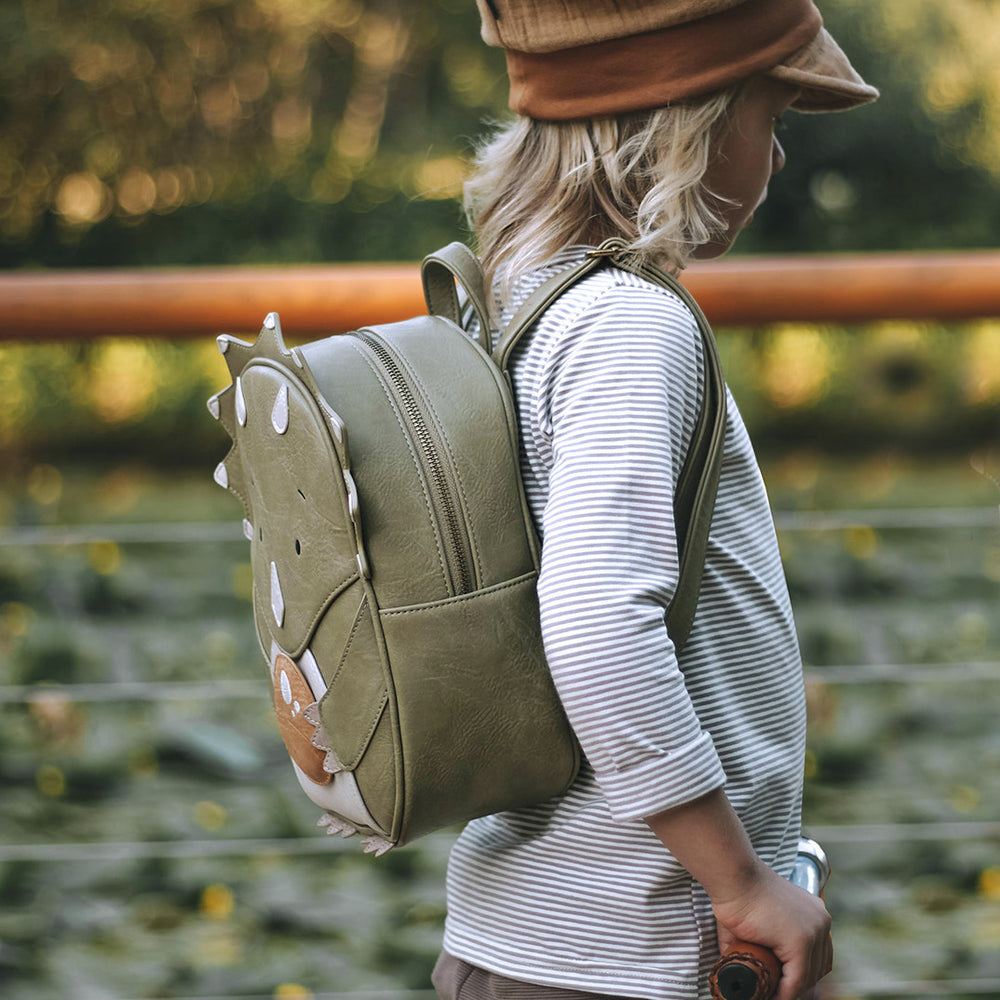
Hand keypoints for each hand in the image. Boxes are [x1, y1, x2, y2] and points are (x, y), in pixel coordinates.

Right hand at [712, 861, 831, 999]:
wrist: (734, 877)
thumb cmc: (740, 893)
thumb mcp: (764, 918)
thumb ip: (766, 941)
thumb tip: (752, 968)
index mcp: (815, 913)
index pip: (818, 955)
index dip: (802, 975)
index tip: (782, 983)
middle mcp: (821, 921)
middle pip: (816, 968)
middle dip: (796, 983)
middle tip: (775, 989)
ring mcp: (813, 931)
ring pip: (806, 977)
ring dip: (788, 990)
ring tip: (770, 993)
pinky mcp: (799, 942)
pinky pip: (794, 980)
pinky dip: (783, 993)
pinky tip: (771, 995)